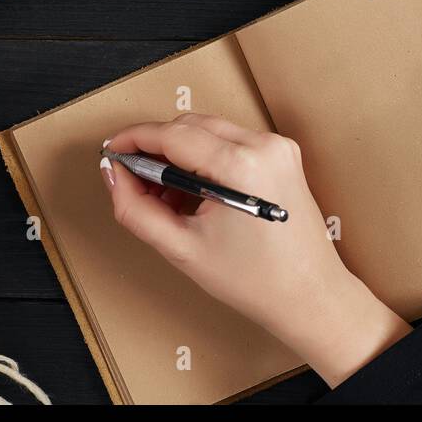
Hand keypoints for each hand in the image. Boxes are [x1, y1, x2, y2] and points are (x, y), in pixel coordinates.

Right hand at [101, 113, 409, 386]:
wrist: (309, 295)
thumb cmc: (254, 280)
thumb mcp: (181, 248)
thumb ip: (136, 208)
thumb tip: (113, 174)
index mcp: (240, 166)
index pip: (171, 134)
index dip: (134, 139)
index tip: (111, 151)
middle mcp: (263, 146)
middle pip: (189, 125)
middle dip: (156, 148)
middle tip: (133, 182)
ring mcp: (278, 147)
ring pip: (209, 130)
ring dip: (180, 153)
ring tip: (166, 198)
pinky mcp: (283, 154)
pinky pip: (231, 141)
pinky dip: (205, 158)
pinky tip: (195, 193)